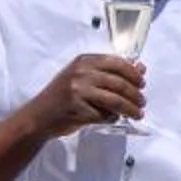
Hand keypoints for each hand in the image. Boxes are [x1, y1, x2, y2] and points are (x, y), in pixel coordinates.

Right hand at [30, 53, 145, 132]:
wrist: (38, 116)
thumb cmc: (62, 96)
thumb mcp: (82, 77)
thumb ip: (109, 72)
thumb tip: (140, 68)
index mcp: (84, 61)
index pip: (116, 63)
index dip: (133, 74)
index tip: (142, 83)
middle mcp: (81, 73)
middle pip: (119, 83)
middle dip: (135, 95)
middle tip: (142, 103)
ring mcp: (78, 92)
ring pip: (115, 100)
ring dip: (130, 109)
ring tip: (137, 114)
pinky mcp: (78, 110)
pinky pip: (104, 115)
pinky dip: (112, 118)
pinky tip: (114, 119)